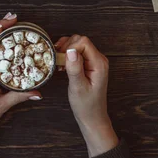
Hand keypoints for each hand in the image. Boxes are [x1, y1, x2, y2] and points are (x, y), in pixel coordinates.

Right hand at [55, 35, 117, 156]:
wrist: (92, 117)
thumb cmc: (86, 105)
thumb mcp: (78, 87)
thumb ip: (75, 68)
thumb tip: (70, 50)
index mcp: (99, 63)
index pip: (84, 42)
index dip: (70, 47)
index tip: (61, 60)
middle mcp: (98, 59)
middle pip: (80, 40)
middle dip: (66, 47)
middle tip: (57, 62)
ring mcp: (94, 61)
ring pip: (77, 44)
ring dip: (65, 51)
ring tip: (59, 64)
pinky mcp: (88, 64)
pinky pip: (77, 52)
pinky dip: (67, 55)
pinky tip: (62, 65)